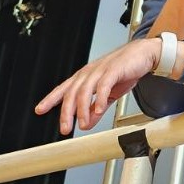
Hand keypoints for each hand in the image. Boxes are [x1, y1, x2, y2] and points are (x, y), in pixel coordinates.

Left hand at [35, 38, 159, 133]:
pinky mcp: (114, 70)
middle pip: (71, 92)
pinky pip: (103, 86)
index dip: (50, 99)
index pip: (64, 89)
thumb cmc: (124, 70)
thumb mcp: (108, 94)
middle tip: (65, 128)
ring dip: (83, 109)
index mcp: (85, 77)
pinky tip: (99, 110)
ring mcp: (101, 70)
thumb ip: (97, 108)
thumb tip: (87, 123)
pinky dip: (100, 99)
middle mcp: (89, 73)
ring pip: (85, 90)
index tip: (40, 110)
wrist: (144, 54)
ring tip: (84, 123)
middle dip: (66, 112)